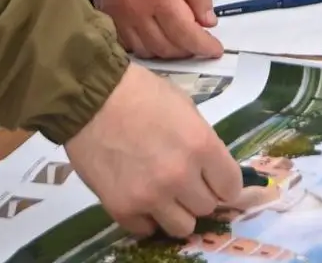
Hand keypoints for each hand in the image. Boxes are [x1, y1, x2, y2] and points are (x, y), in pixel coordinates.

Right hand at [65, 63, 243, 237]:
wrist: (89, 97)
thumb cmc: (140, 93)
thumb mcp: (184, 107)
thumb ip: (202, 142)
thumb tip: (212, 169)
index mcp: (201, 145)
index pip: (231, 187)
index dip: (224, 183)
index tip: (215, 181)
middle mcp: (180, 176)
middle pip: (207, 207)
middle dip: (198, 194)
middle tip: (183, 180)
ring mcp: (151, 196)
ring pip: (182, 226)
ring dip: (176, 211)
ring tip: (163, 194)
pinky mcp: (122, 208)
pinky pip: (146, 229)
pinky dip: (146, 217)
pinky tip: (139, 197)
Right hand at [87, 0, 223, 59]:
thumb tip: (207, 21)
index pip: (186, 36)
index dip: (204, 46)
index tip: (215, 49)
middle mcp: (137, 11)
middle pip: (166, 48)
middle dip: (187, 49)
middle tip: (199, 40)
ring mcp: (118, 14)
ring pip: (146, 50)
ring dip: (166, 50)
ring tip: (178, 38)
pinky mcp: (106, 11)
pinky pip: (126, 42)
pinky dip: (143, 45)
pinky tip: (154, 35)